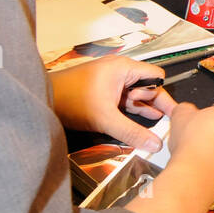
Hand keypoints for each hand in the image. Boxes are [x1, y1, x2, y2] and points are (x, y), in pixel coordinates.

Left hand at [50, 55, 175, 151]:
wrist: (41, 100)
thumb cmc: (70, 99)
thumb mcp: (105, 118)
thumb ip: (132, 132)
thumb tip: (154, 143)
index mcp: (124, 69)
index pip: (156, 78)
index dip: (164, 97)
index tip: (172, 115)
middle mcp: (119, 71)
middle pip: (147, 87)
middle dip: (154, 105)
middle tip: (166, 125)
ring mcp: (111, 82)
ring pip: (136, 95)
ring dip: (143, 110)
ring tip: (158, 127)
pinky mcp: (103, 92)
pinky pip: (124, 100)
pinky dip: (132, 110)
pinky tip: (141, 122)